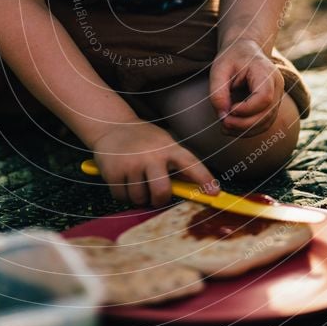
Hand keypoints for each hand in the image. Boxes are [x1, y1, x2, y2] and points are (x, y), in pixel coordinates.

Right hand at [93, 121, 218, 206]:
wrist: (111, 126)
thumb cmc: (143, 140)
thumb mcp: (164, 144)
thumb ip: (178, 164)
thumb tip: (196, 188)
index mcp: (168, 148)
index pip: (191, 164)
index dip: (204, 179)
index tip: (214, 193)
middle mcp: (151, 155)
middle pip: (161, 191)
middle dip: (159, 200)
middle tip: (156, 195)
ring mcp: (131, 163)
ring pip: (140, 198)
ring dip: (139, 196)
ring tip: (136, 180)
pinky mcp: (113, 172)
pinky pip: (123, 197)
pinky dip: (124, 194)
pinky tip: (123, 179)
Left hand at [209, 39, 283, 135]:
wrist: (245, 49)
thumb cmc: (232, 57)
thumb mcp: (219, 69)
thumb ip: (218, 92)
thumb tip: (222, 115)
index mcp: (266, 72)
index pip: (264, 97)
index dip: (246, 109)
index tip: (229, 109)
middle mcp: (277, 85)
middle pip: (267, 114)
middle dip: (243, 124)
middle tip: (223, 123)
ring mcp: (277, 96)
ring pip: (266, 122)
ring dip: (245, 130)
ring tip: (225, 127)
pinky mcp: (271, 105)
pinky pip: (263, 123)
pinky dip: (248, 129)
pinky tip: (232, 127)